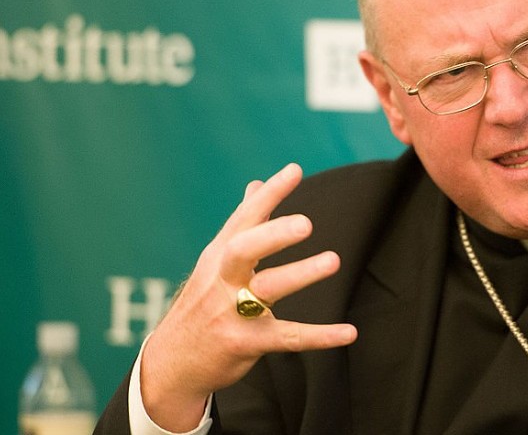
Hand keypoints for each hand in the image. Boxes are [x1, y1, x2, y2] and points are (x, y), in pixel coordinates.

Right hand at [139, 163, 357, 430]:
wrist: (171, 364)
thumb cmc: (203, 303)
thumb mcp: (216, 260)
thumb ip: (242, 223)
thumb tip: (256, 183)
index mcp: (219, 254)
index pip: (244, 218)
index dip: (269, 194)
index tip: (295, 170)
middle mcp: (222, 279)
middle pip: (244, 250)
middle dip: (273, 235)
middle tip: (306, 223)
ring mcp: (231, 313)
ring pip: (266, 289)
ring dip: (300, 274)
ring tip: (333, 260)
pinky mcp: (245, 344)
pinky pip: (287, 338)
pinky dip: (319, 336)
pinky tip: (349, 332)